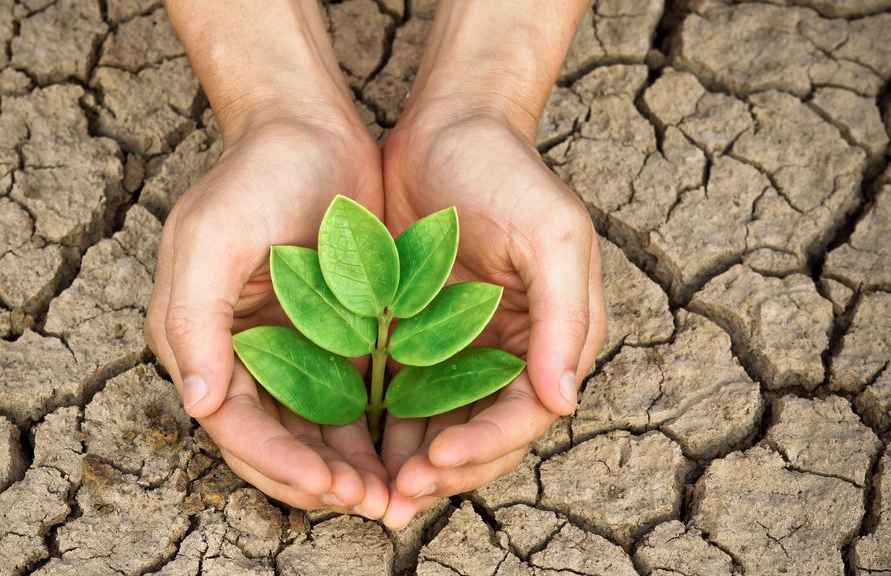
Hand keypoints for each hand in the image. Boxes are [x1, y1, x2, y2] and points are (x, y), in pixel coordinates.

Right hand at [144, 120, 389, 516]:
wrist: (309, 129)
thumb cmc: (254, 175)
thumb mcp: (211, 237)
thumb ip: (193, 321)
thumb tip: (199, 404)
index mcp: (198, 341)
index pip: (233, 426)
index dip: (278, 463)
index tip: (328, 486)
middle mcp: (239, 358)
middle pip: (274, 443)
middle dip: (318, 481)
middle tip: (374, 505)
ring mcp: (288, 352)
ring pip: (315, 434)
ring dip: (349, 470)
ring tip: (396, 495)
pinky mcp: (332, 340)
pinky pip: (349, 403)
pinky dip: (371, 434)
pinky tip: (404, 453)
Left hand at [378, 111, 605, 527]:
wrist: (446, 126)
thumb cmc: (506, 172)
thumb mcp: (553, 232)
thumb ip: (563, 316)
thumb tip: (563, 401)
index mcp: (551, 337)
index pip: (524, 415)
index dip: (486, 447)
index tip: (439, 461)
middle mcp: (508, 352)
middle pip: (481, 433)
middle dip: (444, 469)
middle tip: (397, 496)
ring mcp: (458, 347)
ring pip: (437, 425)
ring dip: (409, 462)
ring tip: (371, 492)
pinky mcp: (414, 336)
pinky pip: (398, 394)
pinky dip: (381, 426)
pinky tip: (352, 448)